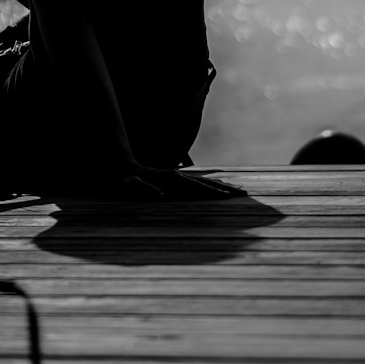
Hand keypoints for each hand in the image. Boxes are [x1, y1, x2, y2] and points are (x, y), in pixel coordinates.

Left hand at [111, 166, 244, 200]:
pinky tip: (217, 190)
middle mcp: (177, 178)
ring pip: (203, 184)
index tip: (230, 196)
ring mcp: (176, 179)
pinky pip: (196, 186)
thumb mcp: (129, 185)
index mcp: (172, 180)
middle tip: (245, 194)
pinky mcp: (174, 182)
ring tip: (237, 192)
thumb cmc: (123, 182)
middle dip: (225, 190)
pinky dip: (209, 188)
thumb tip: (160, 194)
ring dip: (220, 188)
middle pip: (206, 185)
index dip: (214, 192)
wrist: (119, 167)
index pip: (198, 188)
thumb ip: (141, 189)